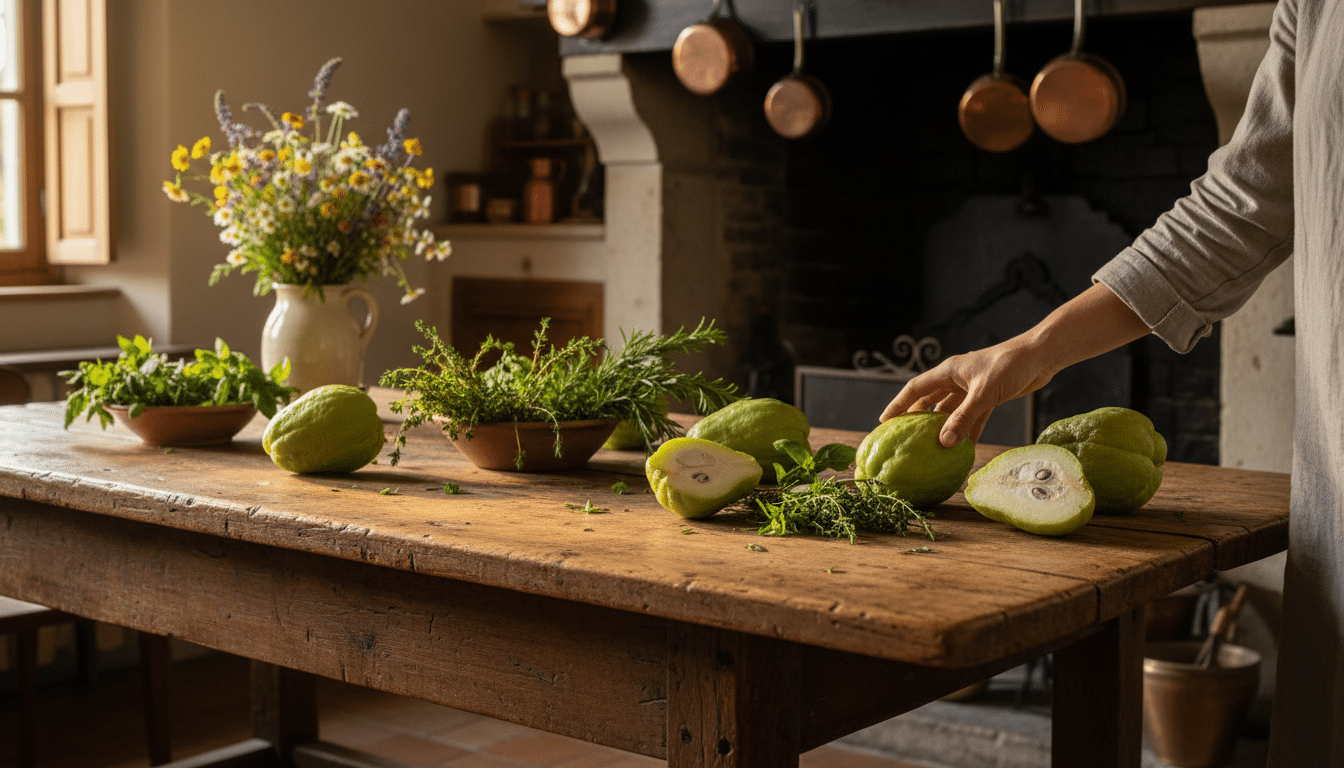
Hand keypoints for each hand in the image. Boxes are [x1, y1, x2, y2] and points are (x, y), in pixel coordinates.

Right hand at [880, 337, 1055, 446]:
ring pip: (950, 411)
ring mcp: (972, 388)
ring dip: (943, 427)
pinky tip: (963, 449)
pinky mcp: (988, 396)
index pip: (915, 389)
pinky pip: (972, 417)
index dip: (898, 404)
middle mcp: (956, 379)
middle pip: (929, 400)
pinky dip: (967, 431)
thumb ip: (963, 418)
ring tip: (931, 447)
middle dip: (916, 418)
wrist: (1040, 356)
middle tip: (904, 437)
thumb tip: (944, 442)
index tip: (885, 422)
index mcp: (948, 371)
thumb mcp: (984, 394)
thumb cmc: (1010, 366)